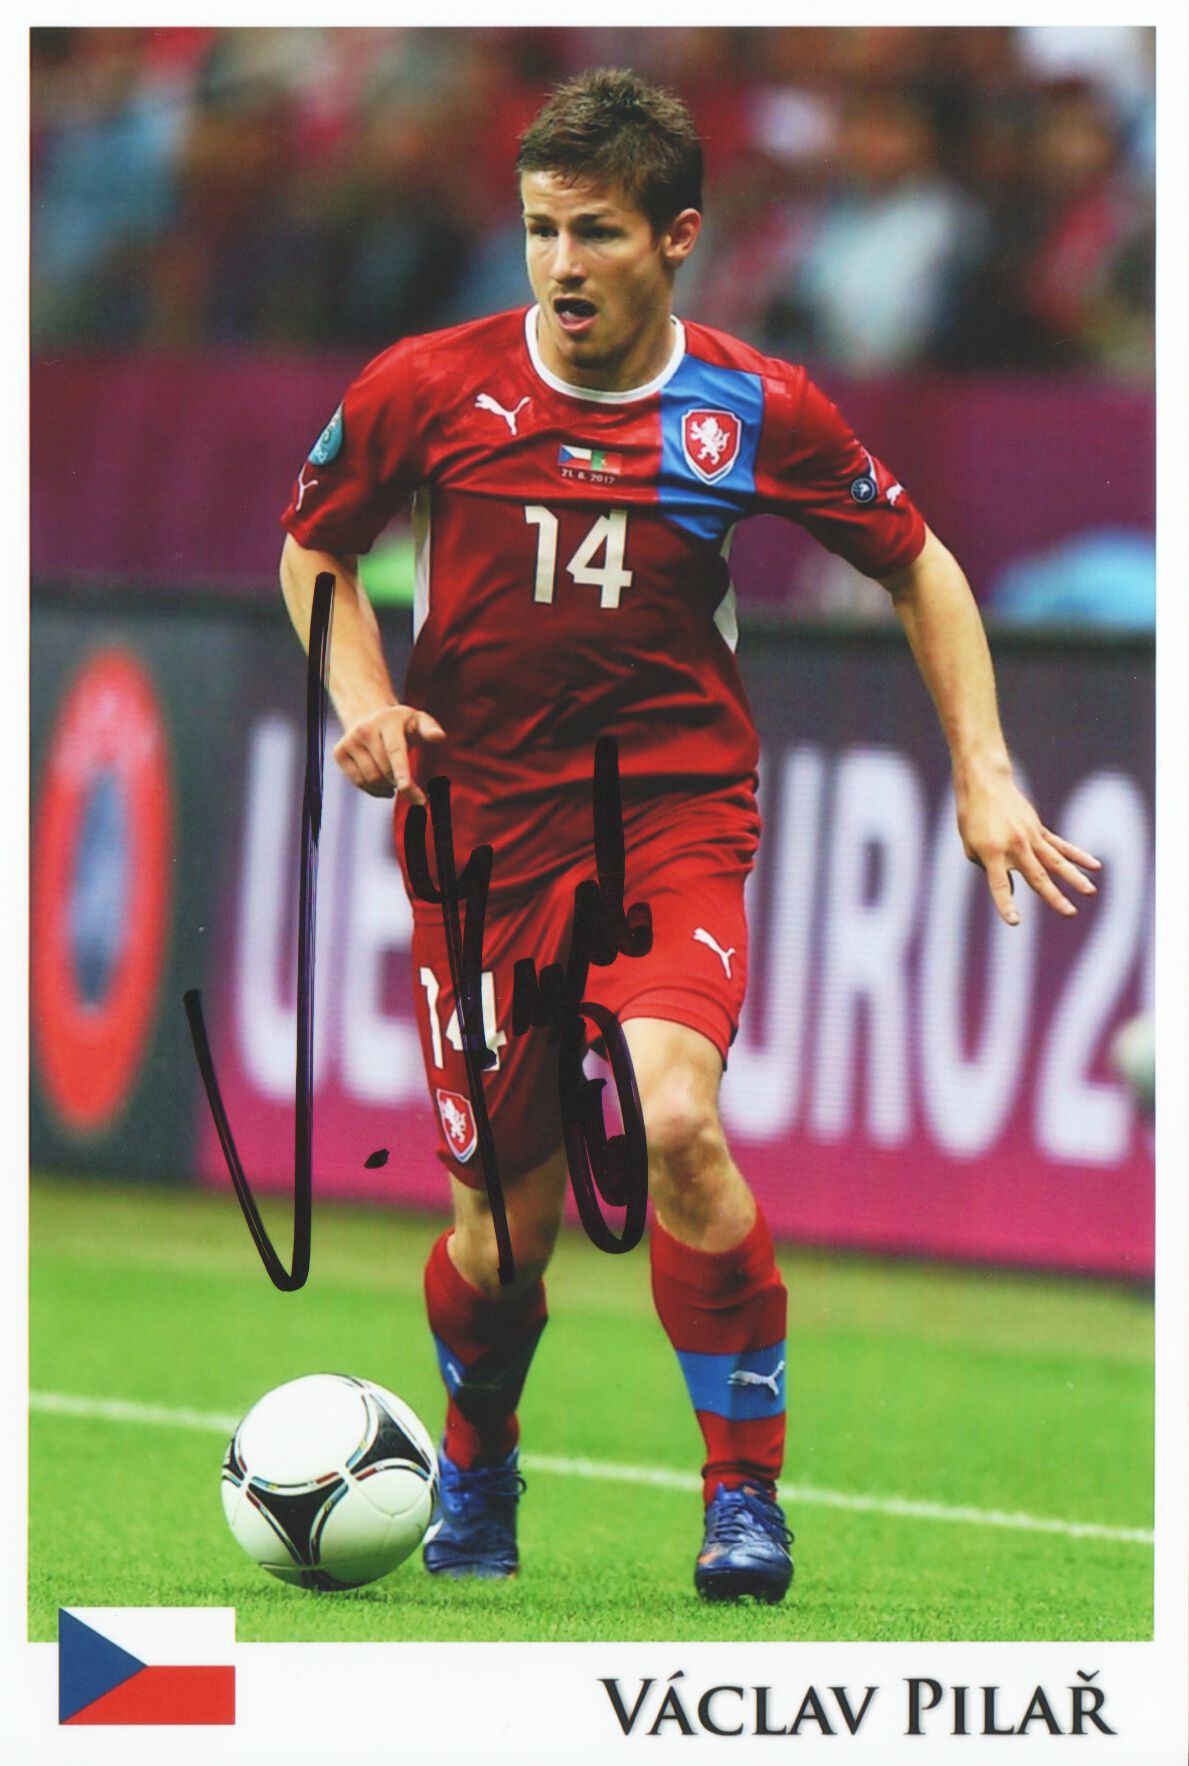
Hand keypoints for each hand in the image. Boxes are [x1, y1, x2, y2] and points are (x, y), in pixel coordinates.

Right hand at [333, 703, 445, 804]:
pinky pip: (359, 782)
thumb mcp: (418, 721)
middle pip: (384, 770)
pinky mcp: (339, 752)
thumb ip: (430, 729)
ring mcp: (349, 740)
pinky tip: (383, 784)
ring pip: (371, 779)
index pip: (395, 750)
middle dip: (401, 786)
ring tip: (396, 781)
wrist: (369, 715)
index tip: (406, 789)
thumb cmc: (401, 724)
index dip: (401, 771)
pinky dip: (374, 790)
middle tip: (413, 791)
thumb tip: (440, 737)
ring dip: (387, 787)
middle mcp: (365, 729)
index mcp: (388, 722)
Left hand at [956, 771, 1100, 925]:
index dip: (1006, 904)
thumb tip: (1013, 889)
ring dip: (1074, 877)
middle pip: (1037, 876)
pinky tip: (1095, 866)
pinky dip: (1078, 856)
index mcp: (991, 853)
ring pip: (1056, 861)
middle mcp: (1015, 846)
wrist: (985, 783)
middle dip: (1054, 896)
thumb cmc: (971, 818)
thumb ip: (990, 870)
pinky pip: (1061, 846)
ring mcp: (1030, 837)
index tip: (1015, 921)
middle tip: (1070, 913)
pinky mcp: (1039, 830)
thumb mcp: (971, 847)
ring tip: (1090, 892)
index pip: (1000, 885)